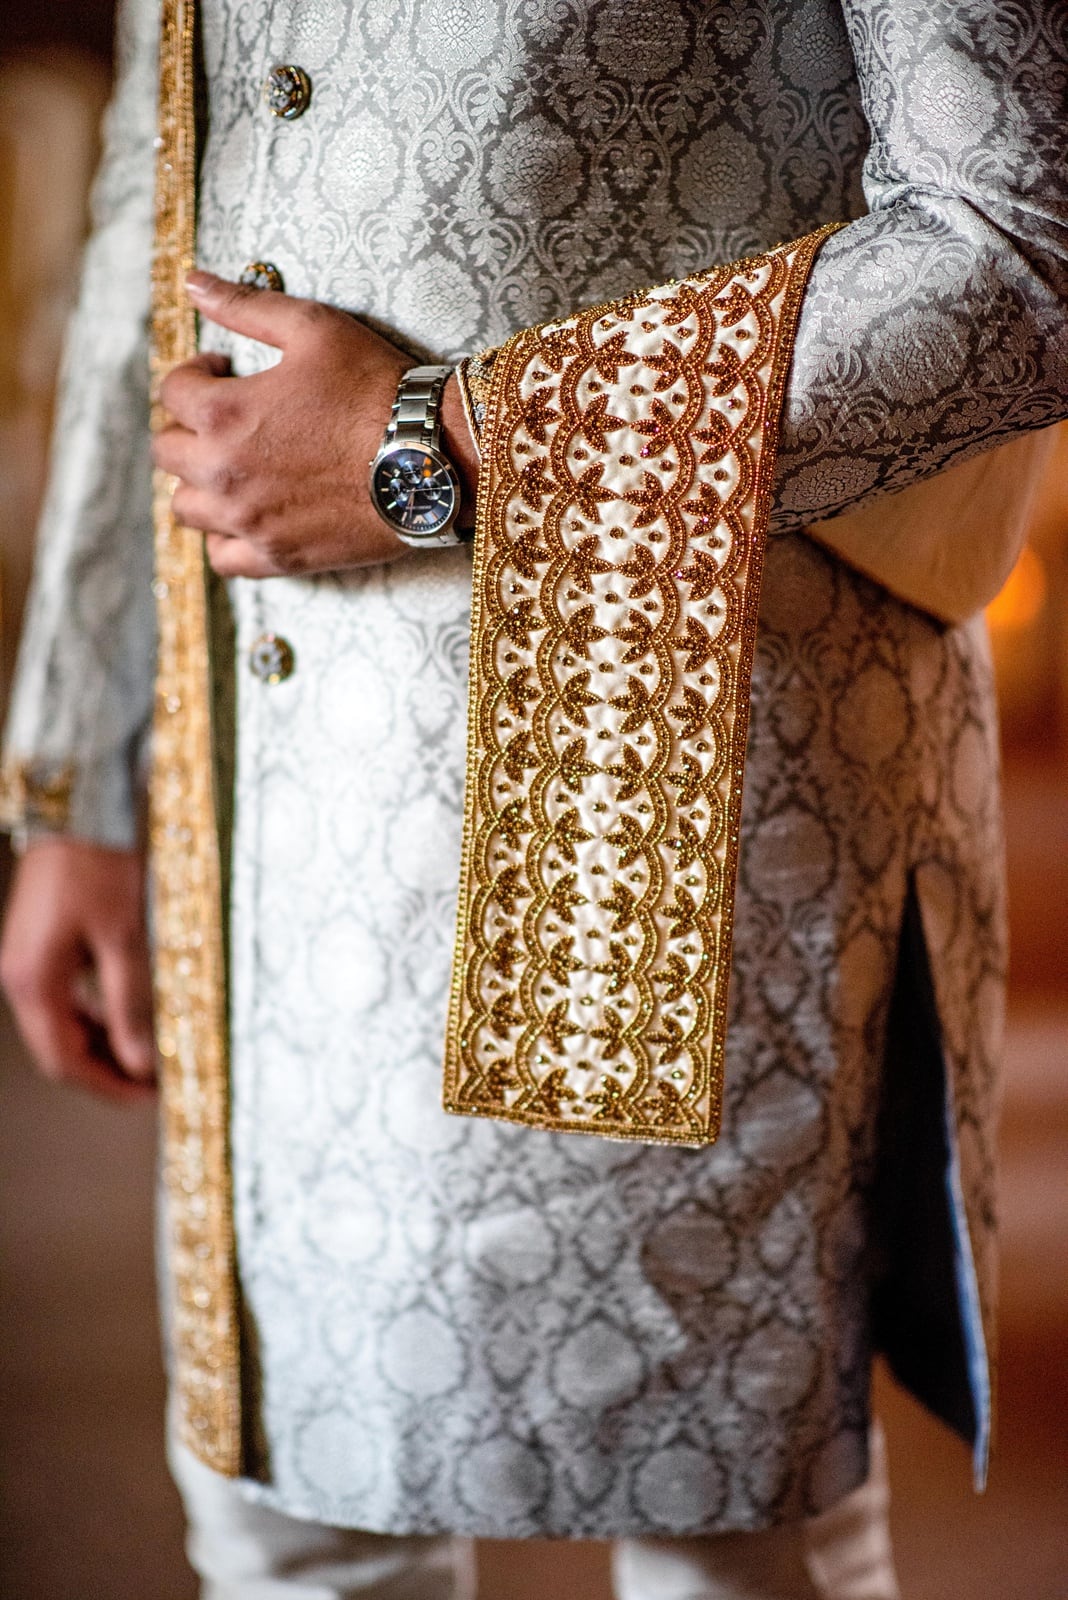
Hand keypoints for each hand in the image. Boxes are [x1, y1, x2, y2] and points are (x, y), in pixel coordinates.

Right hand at [0, 839, 155, 1100]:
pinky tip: (127, 1014)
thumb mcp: (127, 938)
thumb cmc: (101, 865)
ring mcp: (24, 962)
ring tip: (148, 1052)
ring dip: (101, 1043)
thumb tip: (141, 1062)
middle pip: (58, 1048)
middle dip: (105, 1069)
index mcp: (33, 981)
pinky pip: (62, 997)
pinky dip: (93, 1013)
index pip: (65, 1060)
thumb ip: (132, 1004)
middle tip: (153, 1081)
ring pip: (60, 1024)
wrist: (79, 811)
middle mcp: (19, 976)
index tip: (148, 1098)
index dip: (107, 1086)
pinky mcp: (37, 947)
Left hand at [153, 272, 479, 578]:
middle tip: (228, 420)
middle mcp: (223, 471)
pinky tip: (246, 517)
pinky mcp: (278, 555)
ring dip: (199, 483)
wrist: (431, 458)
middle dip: (190, 427)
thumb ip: (244, 306)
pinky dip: (224, 539)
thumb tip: (192, 280)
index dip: (196, 373)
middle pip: (167, 452)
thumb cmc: (375, 388)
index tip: (225, 371)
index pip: (172, 391)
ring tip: (234, 468)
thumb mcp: (313, 328)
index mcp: (224, 412)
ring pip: (186, 507)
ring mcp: (249, 520)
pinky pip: (222, 558)